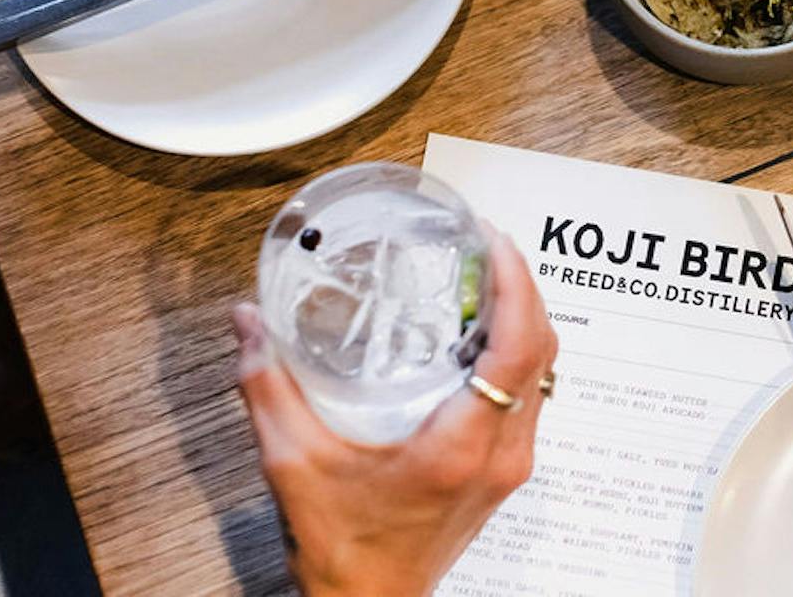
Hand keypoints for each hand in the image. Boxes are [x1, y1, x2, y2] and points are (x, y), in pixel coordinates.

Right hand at [233, 224, 557, 596]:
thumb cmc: (341, 550)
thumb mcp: (293, 465)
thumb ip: (268, 387)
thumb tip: (249, 322)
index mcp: (460, 447)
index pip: (517, 349)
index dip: (516, 287)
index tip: (495, 242)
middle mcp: (500, 452)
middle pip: (541, 348)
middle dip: (523, 286)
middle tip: (488, 243)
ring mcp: (511, 463)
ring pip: (543, 370)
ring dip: (525, 317)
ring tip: (489, 275)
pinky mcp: (507, 469)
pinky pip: (530, 393)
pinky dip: (517, 351)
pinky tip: (481, 332)